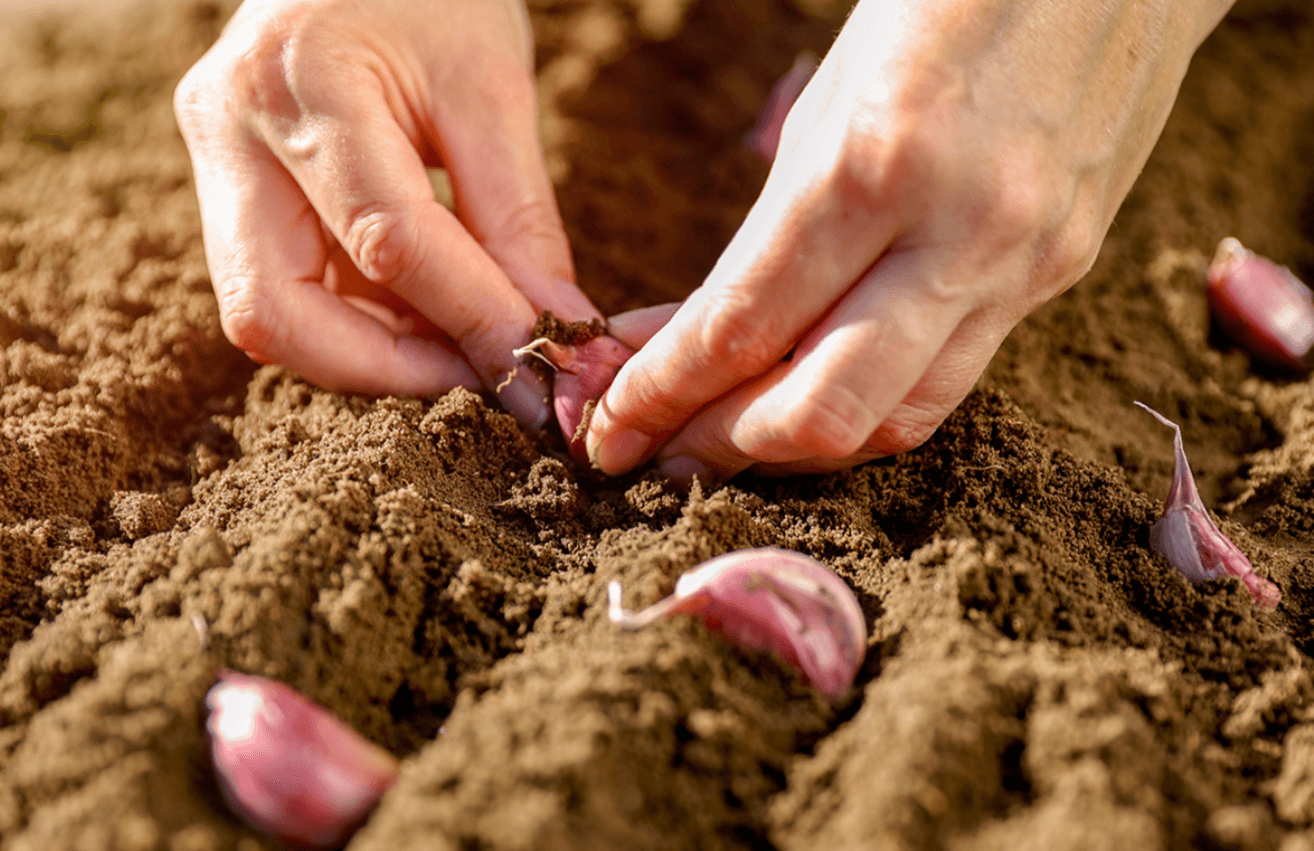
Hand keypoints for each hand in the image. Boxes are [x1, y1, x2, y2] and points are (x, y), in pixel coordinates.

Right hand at [174, 0, 598, 425]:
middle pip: (276, 311)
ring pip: (272, 316)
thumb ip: (518, 220)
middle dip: (386, 368)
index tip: (536, 364)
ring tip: (465, 337)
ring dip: (377, 352)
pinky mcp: (230, 190)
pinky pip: (288, 290)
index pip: (384, 239)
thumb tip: (547, 337)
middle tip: (482, 373)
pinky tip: (428, 311)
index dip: (467, 319)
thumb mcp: (493, 89)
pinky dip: (364, 322)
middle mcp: (231, 130)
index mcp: (301, 80)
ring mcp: (217, 163)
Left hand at [586, 0, 1234, 480]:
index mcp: (874, 165)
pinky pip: (950, 381)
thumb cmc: (939, 5)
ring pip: (895, 421)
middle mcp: (958, 234)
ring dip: (798, 446)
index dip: (662, 397)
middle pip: (824, 412)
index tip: (610, 432)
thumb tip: (688, 336)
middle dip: (723, 446)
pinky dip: (868, 405)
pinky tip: (816, 396)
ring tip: (728, 435)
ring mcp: (1023, 264)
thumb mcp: (828, 103)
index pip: (743, 328)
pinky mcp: (1061, 276)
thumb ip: (765, 238)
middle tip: (663, 450)